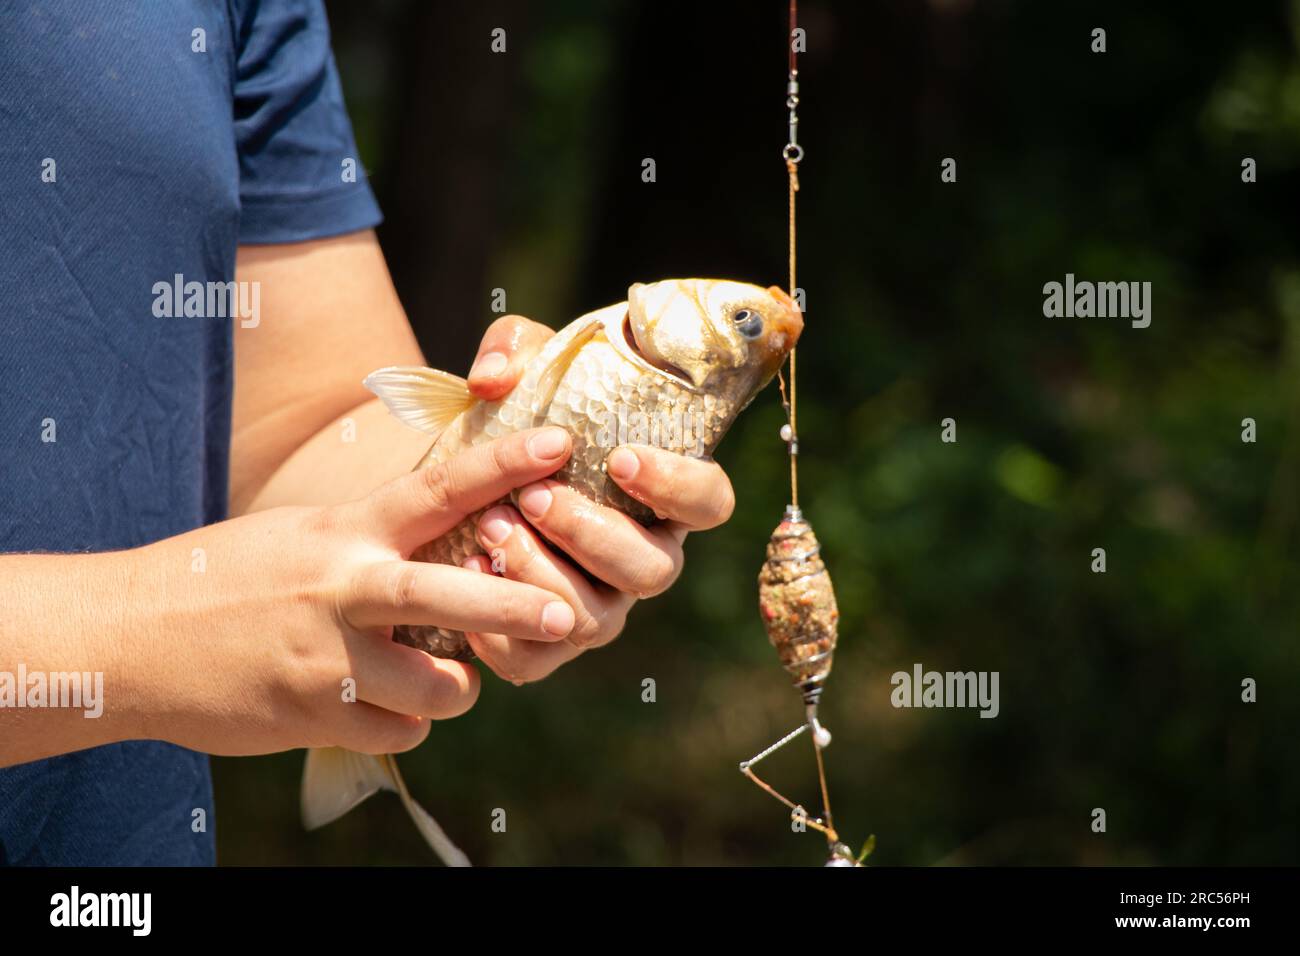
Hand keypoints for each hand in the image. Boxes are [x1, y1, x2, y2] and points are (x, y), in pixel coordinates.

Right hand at [117, 426, 577, 756]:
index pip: (436, 489)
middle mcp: (341, 590)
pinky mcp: (313, 716)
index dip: (501, 465)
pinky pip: (401, 731)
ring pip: (439, 689)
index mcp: (344, 534)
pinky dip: (404, 722)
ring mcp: (326, 658)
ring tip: (436, 677)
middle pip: (446, 598)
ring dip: (455, 688)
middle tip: (561, 615)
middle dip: (510, 608)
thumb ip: (375, 542)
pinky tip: (374, 704)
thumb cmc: (228, 578)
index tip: (559, 445)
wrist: (130, 638)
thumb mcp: (304, 536)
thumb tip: (457, 548)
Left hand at [458, 316, 736, 683]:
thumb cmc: (513, 422)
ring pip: (598, 620)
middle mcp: (641, 558)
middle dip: (593, 534)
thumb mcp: (519, 369)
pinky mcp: (546, 645)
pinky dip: (502, 633)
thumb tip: (494, 379)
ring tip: (490, 528)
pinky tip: (470, 575)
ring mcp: (599, 607)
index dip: (678, 486)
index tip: (622, 458)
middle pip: (654, 570)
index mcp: (659, 496)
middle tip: (535, 496)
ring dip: (544, 575)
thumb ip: (515, 351)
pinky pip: (537, 661)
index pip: (709, 502)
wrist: (455, 484)